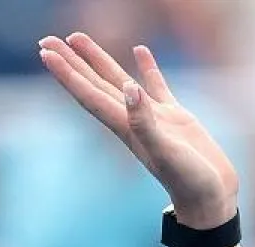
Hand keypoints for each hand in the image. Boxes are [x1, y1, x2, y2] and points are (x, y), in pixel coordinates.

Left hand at [38, 33, 238, 228]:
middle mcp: (132, 121)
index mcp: (125, 128)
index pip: (89, 94)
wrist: (210, 199)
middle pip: (94, 84)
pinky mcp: (174, 117)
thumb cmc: (189, 181)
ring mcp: (153, 118)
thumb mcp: (166, 152)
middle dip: (71, 62)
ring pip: (118, 80)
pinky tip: (139, 49)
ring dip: (97, 60)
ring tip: (78, 38)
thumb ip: (146, 122)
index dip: (67, 73)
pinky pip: (155, 85)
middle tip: (46, 39)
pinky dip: (147, 66)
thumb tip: (128, 88)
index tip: (45, 52)